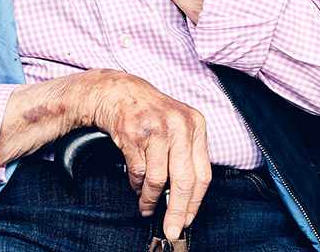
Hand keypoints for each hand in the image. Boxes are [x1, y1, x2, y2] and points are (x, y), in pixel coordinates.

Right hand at [88, 70, 211, 240]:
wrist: (116, 92)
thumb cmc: (149, 113)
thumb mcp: (177, 126)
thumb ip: (186, 156)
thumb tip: (187, 199)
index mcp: (195, 125)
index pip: (202, 174)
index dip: (195, 202)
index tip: (188, 220)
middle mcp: (178, 125)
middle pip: (184, 180)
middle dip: (177, 210)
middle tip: (171, 228)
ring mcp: (155, 128)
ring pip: (158, 179)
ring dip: (150, 198)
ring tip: (146, 205)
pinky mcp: (133, 133)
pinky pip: (138, 171)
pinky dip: (136, 183)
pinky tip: (135, 184)